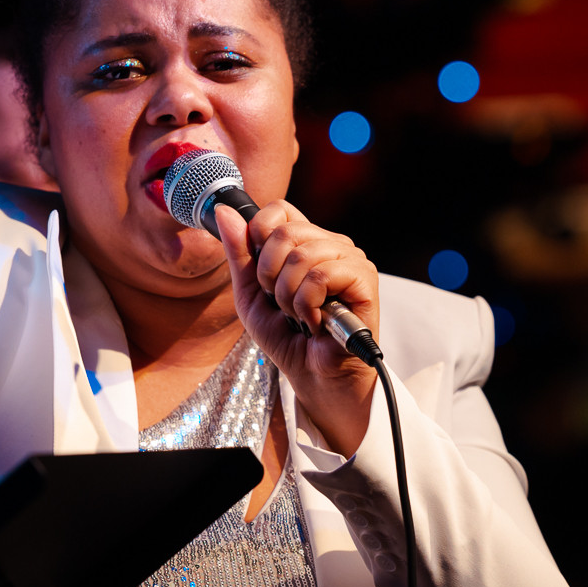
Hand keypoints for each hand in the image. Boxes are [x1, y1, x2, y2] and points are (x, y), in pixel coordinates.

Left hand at [215, 201, 379, 455]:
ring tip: (299, 316)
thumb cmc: (286, 337)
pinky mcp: (364, 278)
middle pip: (285, 231)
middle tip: (281, 303)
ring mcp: (350, 259)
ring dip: (288, 296)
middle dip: (269, 276)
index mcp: (306, 241)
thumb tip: (223, 211)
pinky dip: (307, 305)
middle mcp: (330, 244)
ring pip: (303, 255)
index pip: (279, 209)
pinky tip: (316, 322)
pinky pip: (322, 275)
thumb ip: (239, 254)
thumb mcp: (250, 295)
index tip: (260, 274)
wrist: (312, 376)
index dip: (260, 236)